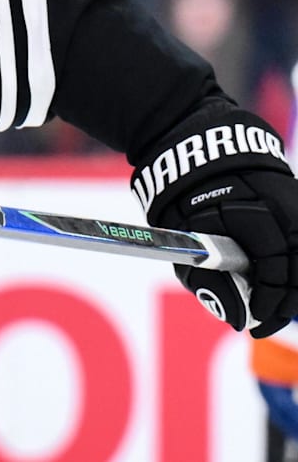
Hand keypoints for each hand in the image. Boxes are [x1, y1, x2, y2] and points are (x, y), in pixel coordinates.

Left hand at [135, 111, 297, 336]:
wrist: (200, 148)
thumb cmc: (187, 196)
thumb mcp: (184, 238)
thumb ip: (207, 278)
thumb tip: (234, 317)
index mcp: (254, 213)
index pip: (275, 267)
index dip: (270, 301)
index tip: (256, 322)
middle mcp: (285, 207)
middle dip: (288, 300)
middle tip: (267, 320)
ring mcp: (297, 202)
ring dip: (297, 285)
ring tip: (276, 305)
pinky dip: (297, 265)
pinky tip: (285, 281)